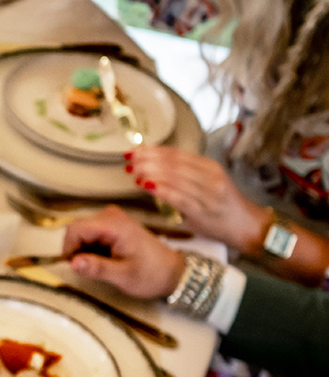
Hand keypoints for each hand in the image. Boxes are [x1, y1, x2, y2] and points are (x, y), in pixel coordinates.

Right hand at [62, 206, 186, 297]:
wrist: (172, 272)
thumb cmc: (151, 274)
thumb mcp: (123, 275)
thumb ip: (97, 268)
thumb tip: (72, 263)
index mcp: (114, 225)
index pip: (75, 230)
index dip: (69, 249)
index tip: (76, 267)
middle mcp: (110, 215)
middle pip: (77, 230)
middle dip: (78, 250)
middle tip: (92, 268)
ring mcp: (112, 218)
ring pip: (82, 233)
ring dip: (85, 250)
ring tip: (103, 264)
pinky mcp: (112, 224)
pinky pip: (90, 234)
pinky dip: (92, 248)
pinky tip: (106, 258)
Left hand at [125, 147, 269, 250]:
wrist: (247, 226)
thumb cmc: (223, 206)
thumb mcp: (207, 183)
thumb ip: (185, 176)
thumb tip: (153, 167)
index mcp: (209, 167)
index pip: (177, 154)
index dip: (154, 150)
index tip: (135, 150)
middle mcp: (211, 177)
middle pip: (174, 163)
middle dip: (148, 160)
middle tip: (129, 160)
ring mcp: (208, 193)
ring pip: (175, 178)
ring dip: (150, 172)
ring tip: (133, 171)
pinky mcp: (204, 210)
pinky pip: (179, 197)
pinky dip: (161, 190)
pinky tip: (146, 185)